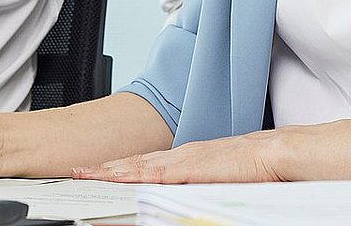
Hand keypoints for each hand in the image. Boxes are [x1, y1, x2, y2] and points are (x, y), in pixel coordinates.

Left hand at [70, 130, 284, 183]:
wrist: (272, 154)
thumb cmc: (252, 169)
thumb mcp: (215, 179)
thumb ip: (194, 186)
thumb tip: (177, 197)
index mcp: (185, 159)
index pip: (144, 164)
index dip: (118, 168)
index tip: (96, 171)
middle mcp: (179, 156)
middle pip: (134, 163)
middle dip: (104, 168)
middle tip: (77, 171)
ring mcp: (183, 159)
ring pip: (138, 166)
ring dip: (111, 171)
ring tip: (87, 174)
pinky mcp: (191, 167)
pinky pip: (157, 173)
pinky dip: (135, 175)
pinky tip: (119, 178)